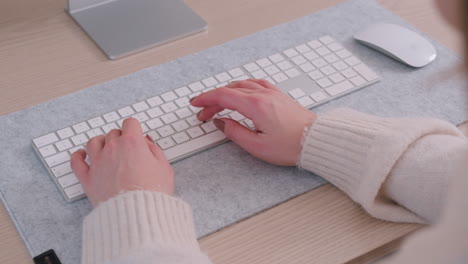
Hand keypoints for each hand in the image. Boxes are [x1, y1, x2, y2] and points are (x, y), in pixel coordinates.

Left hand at [70, 118, 173, 206]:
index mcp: (132, 143)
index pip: (130, 123)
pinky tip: (82, 155)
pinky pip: (76, 161)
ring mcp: (98, 163)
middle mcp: (113, 149)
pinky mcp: (88, 179)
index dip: (135, 128)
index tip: (136, 133)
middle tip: (127, 147)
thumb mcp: (164, 167)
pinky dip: (78, 156)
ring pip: (93, 142)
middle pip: (113, 133)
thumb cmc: (152, 192)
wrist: (137, 214)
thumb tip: (147, 142)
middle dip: (121, 137)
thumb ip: (155, 150)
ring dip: (100, 142)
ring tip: (106, 146)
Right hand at [191, 79, 315, 165]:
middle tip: (204, 113)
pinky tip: (240, 92)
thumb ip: (234, 132)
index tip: (195, 104)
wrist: (316, 140)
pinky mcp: (279, 95)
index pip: (223, 96)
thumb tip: (221, 122)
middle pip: (230, 90)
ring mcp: (272, 93)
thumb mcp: (257, 146)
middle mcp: (263, 95)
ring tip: (218, 105)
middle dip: (213, 100)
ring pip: (242, 85)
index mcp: (256, 106)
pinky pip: (255, 83)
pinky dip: (242, 87)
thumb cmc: (291, 146)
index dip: (205, 99)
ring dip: (226, 93)